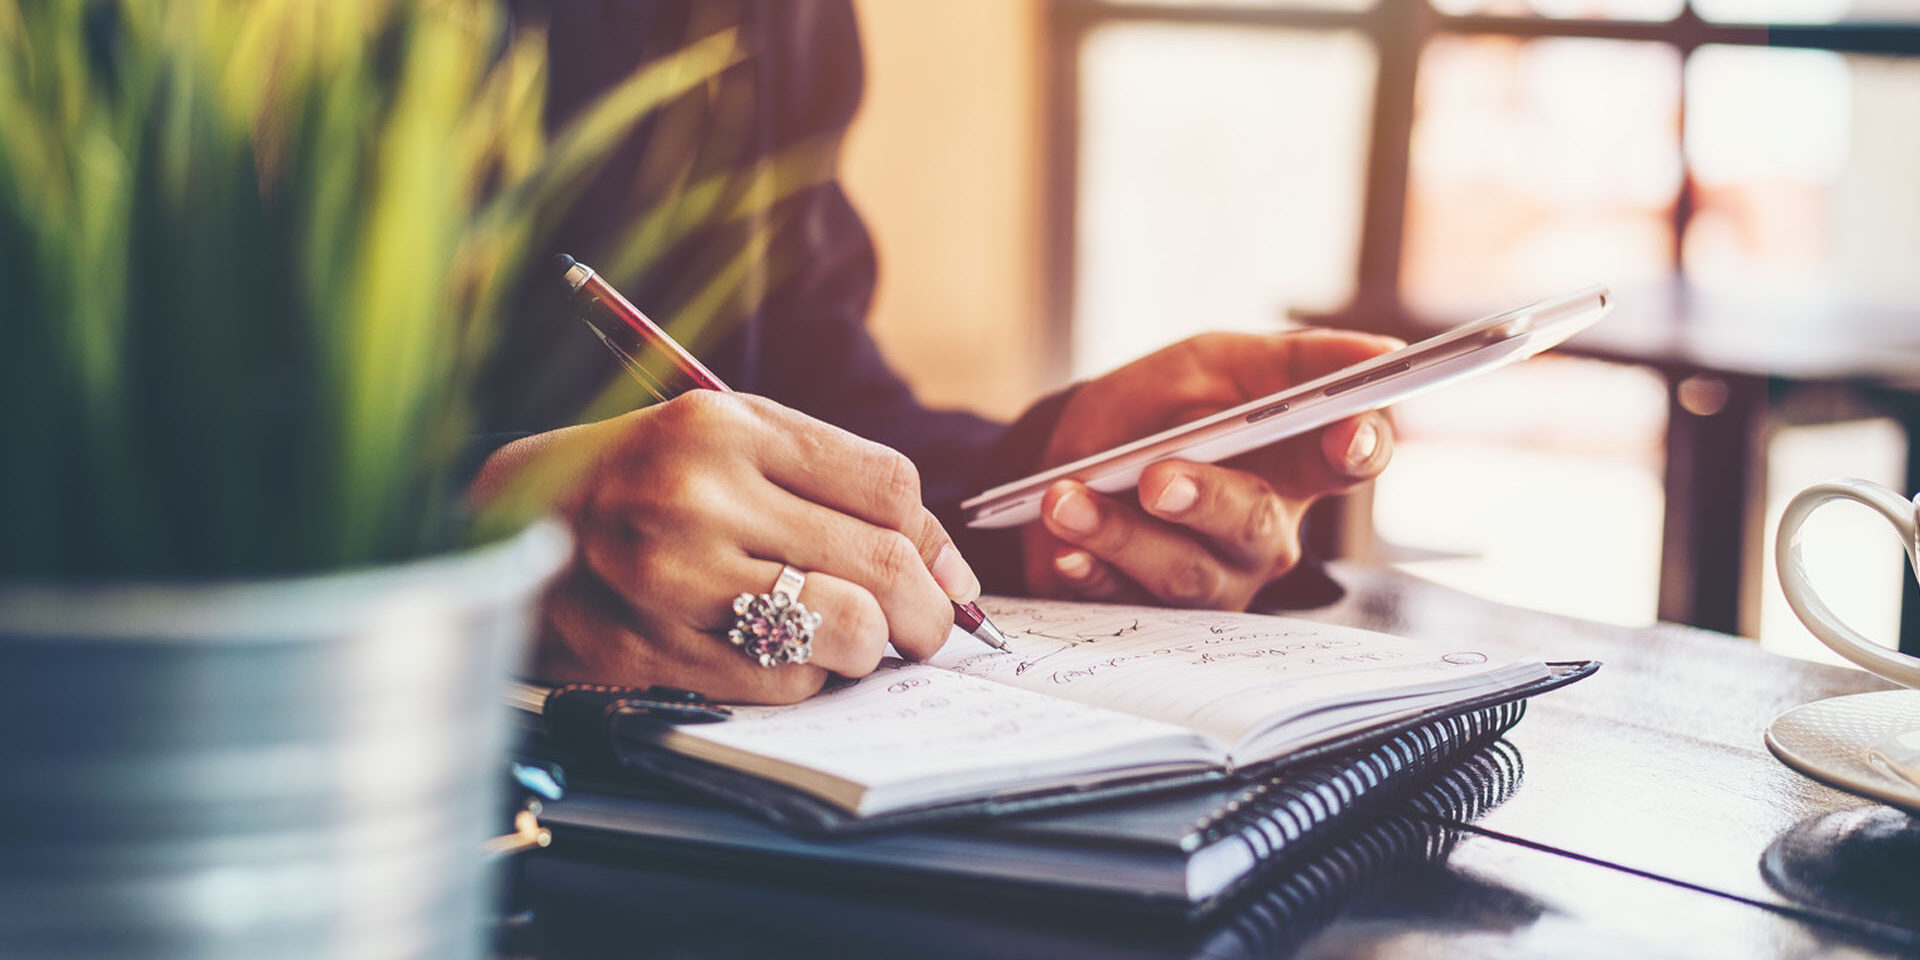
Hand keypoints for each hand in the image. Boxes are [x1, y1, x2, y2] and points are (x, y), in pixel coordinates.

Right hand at [472, 392, 979, 703]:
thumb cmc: (642, 479)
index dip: (932, 542)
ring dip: (869, 648)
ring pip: (846, 631)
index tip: (940, 573)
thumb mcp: (727, 440)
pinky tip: (773, 652)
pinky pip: (787, 684)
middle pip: (881, 563)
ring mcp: (673, 582)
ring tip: (850, 638)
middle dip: (926, 611)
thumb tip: (951, 572)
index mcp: (724, 428)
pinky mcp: (657, 654)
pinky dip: (805, 678)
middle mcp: (698, 500)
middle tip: (925, 628)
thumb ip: (834, 481)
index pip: (888, 488)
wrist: (508, 532)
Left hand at [1023, 330, 1400, 608]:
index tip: (1345, 435)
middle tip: (1155, 479)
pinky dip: (1091, 571)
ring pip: (1184, 572)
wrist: (1073, 454)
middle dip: (1203, 499)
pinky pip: (1127, 601)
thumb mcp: (1215, 363)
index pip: (1354, 459)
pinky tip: (1066, 551)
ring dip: (1120, 534)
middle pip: (1254, 524)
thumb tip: (1381, 352)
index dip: (1359, 448)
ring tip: (1067, 501)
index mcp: (1296, 463)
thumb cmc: (1161, 407)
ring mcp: (1214, 579)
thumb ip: (1294, 360)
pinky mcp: (1155, 612)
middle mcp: (1265, 532)